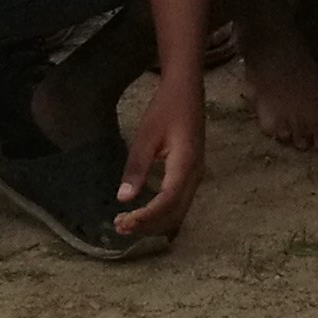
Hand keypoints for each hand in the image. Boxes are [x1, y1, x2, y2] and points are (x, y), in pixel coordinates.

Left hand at [116, 77, 205, 243]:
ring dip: (156, 222)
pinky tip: (146, 214)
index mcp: (185, 165)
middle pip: (175, 213)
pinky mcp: (193, 174)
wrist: (186, 90)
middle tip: (120, 227)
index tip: (123, 222)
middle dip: (149, 225)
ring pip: (179, 211)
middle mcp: (195, 175)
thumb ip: (136, 168)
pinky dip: (163, 213)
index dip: (146, 216)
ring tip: (129, 223)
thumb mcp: (146, 136)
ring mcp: (197, 175)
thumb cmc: (166, 109)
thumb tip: (123, 199)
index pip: (167, 201)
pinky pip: (180, 203)